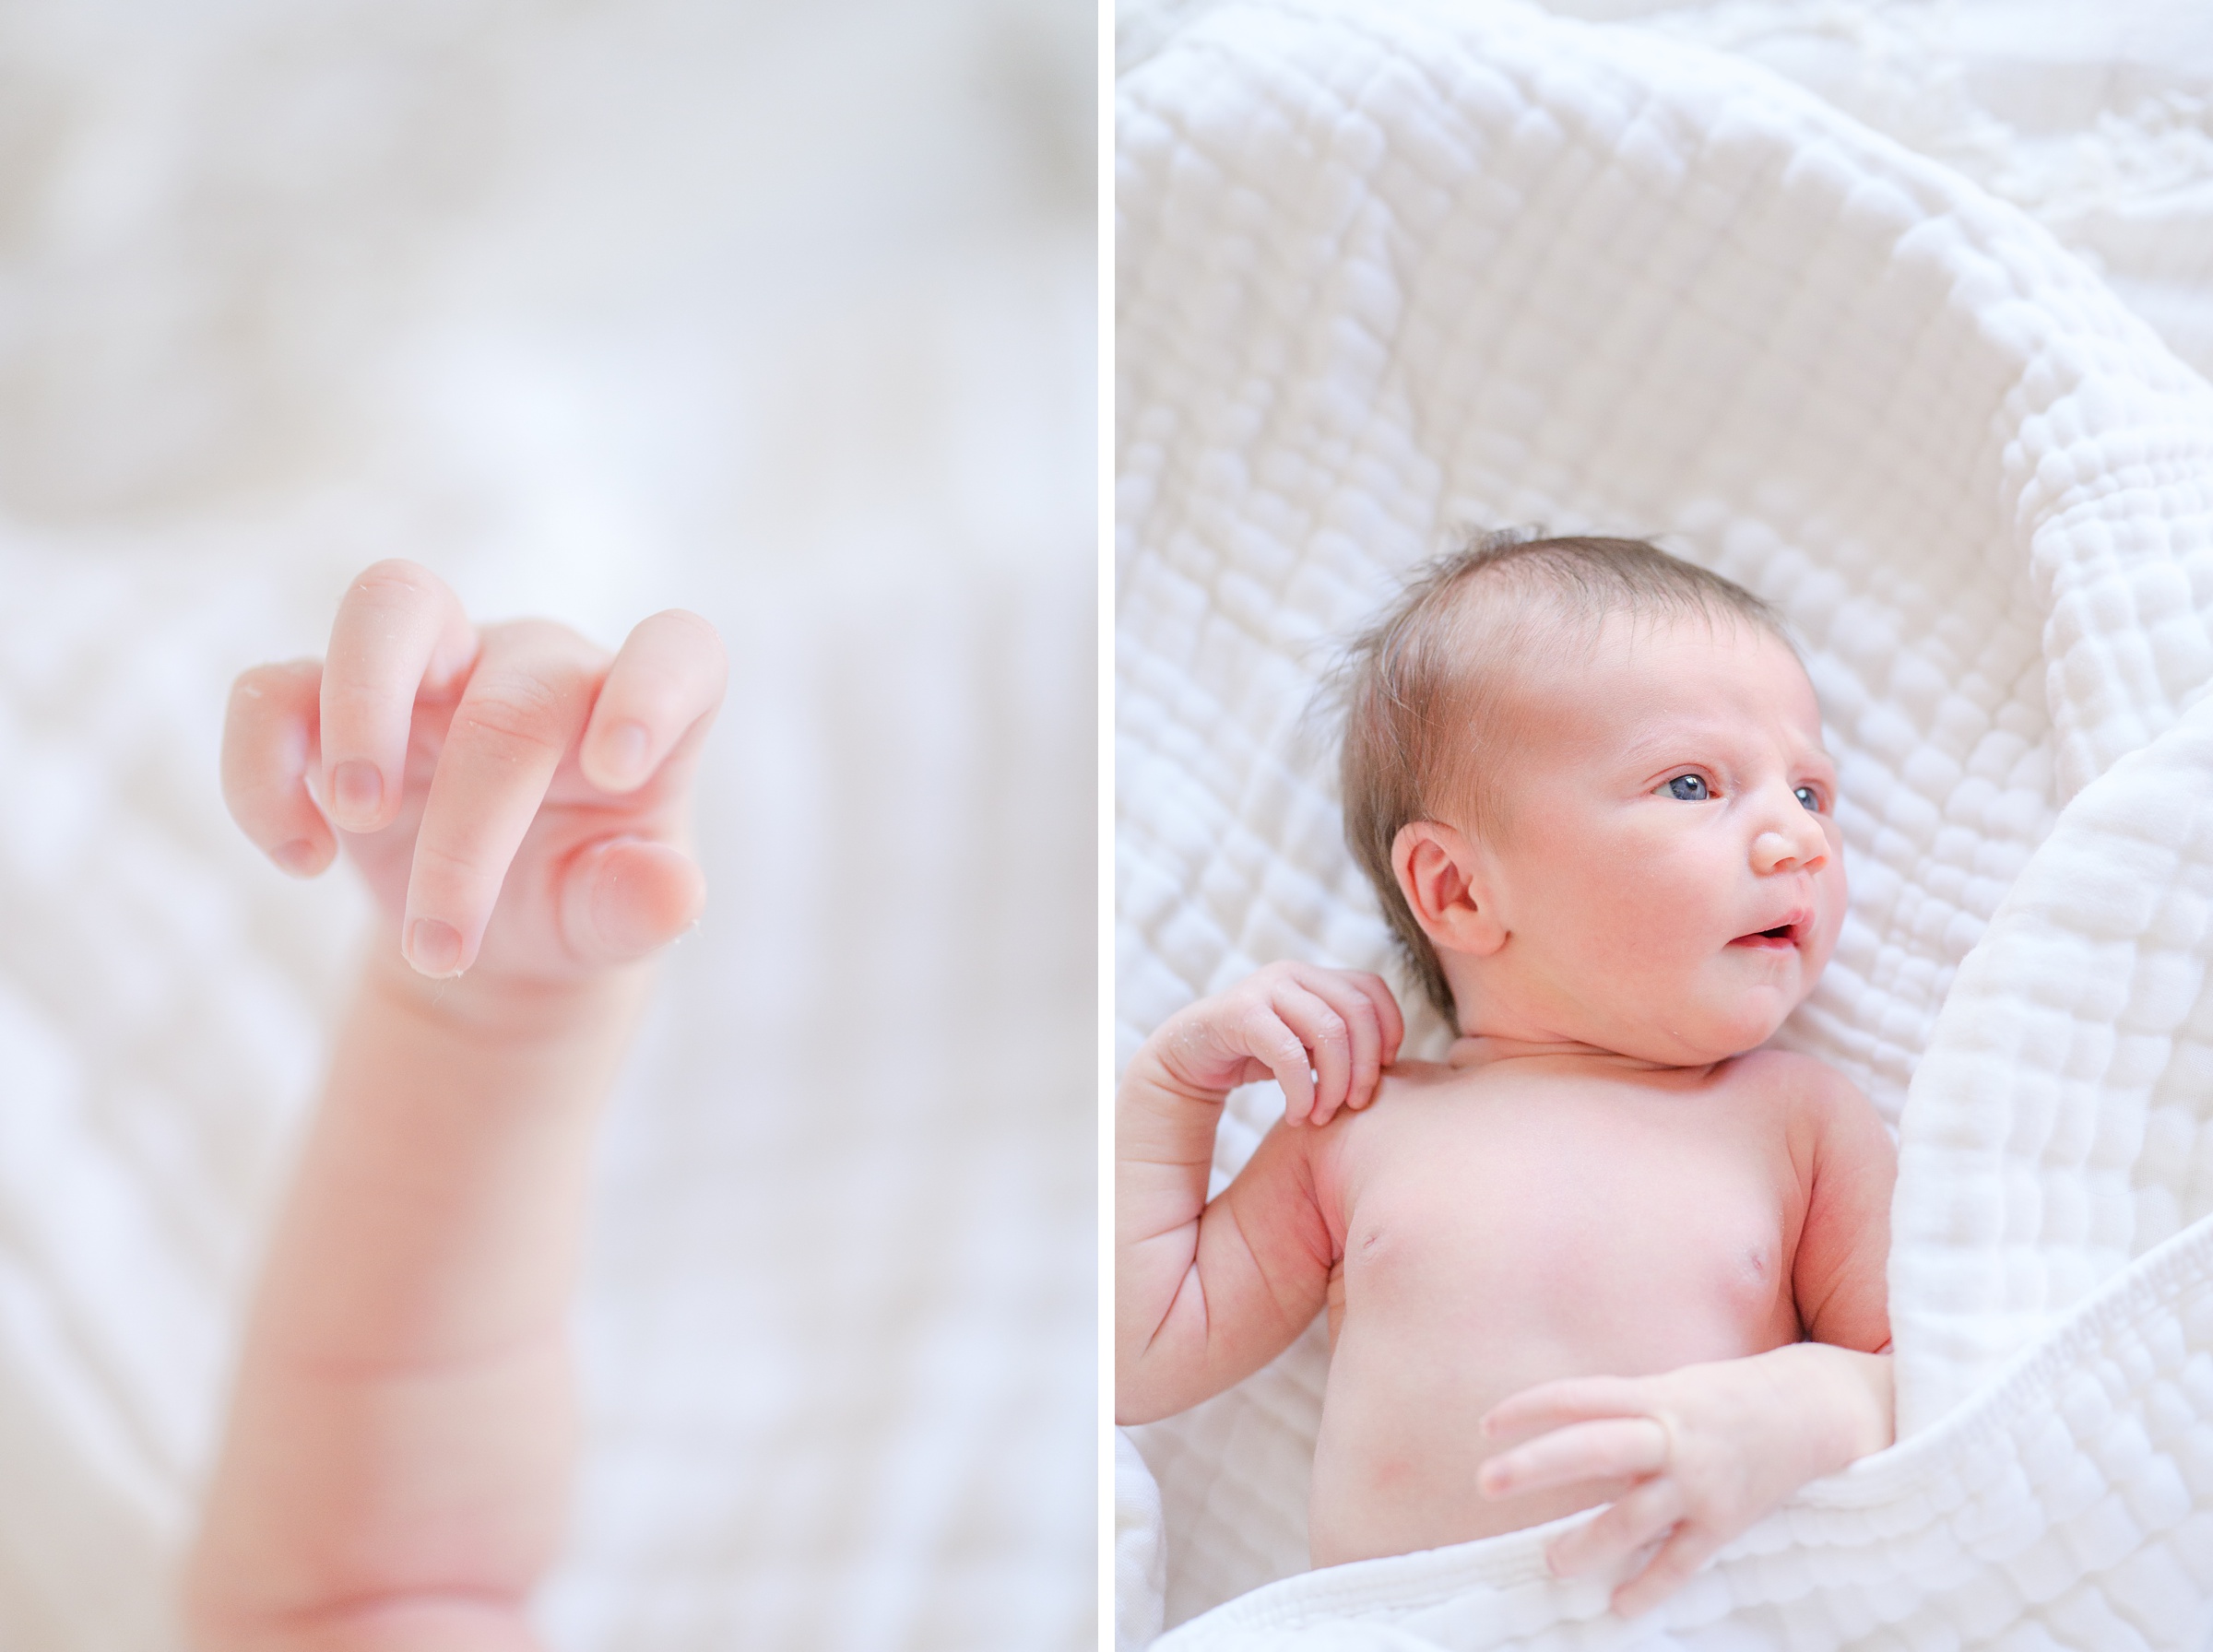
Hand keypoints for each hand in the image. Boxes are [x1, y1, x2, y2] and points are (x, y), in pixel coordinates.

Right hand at [221, 560, 725, 986]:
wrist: (488, 927)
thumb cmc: (573, 899)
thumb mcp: (611, 919)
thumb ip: (640, 905)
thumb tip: (674, 896)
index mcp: (634, 715)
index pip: (680, 650)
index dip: (657, 687)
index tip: (619, 768)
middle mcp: (538, 668)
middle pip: (515, 691)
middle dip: (473, 824)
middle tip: (441, 939)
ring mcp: (434, 668)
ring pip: (391, 602)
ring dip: (363, 710)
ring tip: (356, 820)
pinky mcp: (332, 699)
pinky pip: (276, 687)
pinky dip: (265, 769)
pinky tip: (302, 856)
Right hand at [1152, 963, 1404, 1124]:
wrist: (1189, 1057)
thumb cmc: (1259, 1056)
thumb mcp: (1308, 1045)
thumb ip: (1343, 1041)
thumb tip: (1394, 1064)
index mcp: (1316, 976)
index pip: (1372, 990)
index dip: (1389, 1031)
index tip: (1383, 1074)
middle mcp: (1294, 973)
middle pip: (1357, 1013)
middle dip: (1365, 1067)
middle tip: (1355, 1105)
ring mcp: (1265, 988)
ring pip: (1329, 1031)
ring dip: (1334, 1084)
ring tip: (1323, 1115)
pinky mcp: (1240, 1013)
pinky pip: (1288, 1053)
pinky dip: (1300, 1092)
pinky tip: (1296, 1115)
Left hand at [1476, 1345, 1891, 1616]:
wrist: (1811, 1410)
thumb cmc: (1723, 1397)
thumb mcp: (1670, 1386)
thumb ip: (1621, 1413)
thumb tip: (1564, 1442)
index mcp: (1653, 1396)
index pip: (1580, 1398)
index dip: (1531, 1408)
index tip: (1487, 1425)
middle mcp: (1672, 1438)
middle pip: (1594, 1449)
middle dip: (1537, 1466)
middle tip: (1487, 1482)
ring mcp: (1699, 1483)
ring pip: (1634, 1518)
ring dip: (1588, 1543)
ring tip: (1552, 1564)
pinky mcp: (1725, 1522)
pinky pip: (1680, 1561)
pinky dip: (1649, 1587)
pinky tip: (1618, 1606)